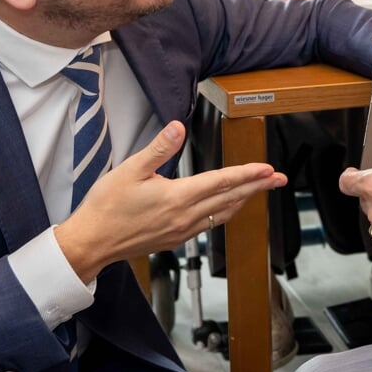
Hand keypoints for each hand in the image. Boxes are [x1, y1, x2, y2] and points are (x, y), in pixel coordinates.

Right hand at [55, 121, 286, 281]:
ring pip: (222, 214)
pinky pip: (209, 225)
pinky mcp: (175, 240)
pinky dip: (225, 213)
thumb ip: (159, 148)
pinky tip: (226, 208)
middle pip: (230, 199)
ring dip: (243, 200)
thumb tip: (178, 128)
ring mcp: (182, 231)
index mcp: (177, 197)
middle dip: (257, 187)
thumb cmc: (106, 207)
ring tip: (259, 191)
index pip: (222, 182)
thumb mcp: (130, 170)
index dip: (247, 174)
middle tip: (279, 179)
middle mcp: (185, 217)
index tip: (268, 169)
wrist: (92, 243)